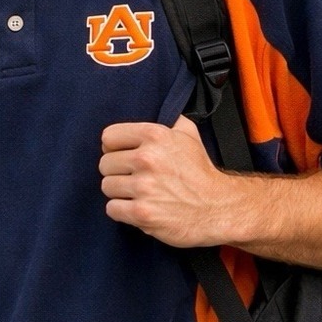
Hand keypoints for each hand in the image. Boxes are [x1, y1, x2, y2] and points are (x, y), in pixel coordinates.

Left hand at [99, 115, 226, 247]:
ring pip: (106, 186)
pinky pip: (112, 208)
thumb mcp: (188, 134)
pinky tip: (137, 207)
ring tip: (137, 193)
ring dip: (119, 192)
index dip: (114, 147)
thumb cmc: (200, 172)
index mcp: (154, 135)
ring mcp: (144, 187)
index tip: (123, 155)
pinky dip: (121, 211)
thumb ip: (168, 118)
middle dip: (117, 171)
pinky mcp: (142, 213)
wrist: (217, 208)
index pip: (108, 137)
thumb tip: (154, 108)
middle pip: (104, 163)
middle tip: (133, 177)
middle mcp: (147, 158)